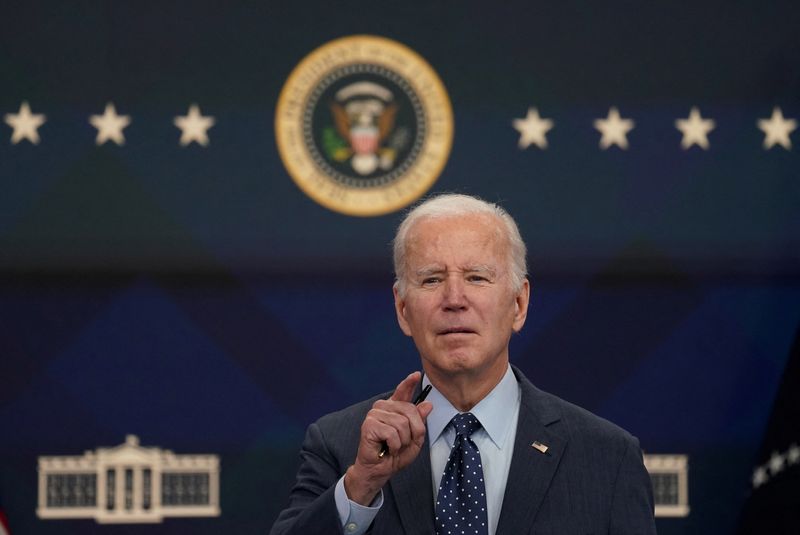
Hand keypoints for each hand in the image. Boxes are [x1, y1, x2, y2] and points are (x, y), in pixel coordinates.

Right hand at [344, 371, 432, 505]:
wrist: (379, 470)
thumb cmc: (395, 455)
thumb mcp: (414, 439)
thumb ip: (420, 421)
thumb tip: (427, 405)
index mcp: (394, 408)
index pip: (403, 391)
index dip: (409, 382)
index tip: (417, 375)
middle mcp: (383, 407)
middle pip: (410, 411)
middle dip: (413, 432)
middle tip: (403, 443)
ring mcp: (374, 414)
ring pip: (402, 423)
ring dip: (402, 441)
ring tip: (393, 446)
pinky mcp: (369, 424)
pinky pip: (392, 432)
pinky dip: (394, 445)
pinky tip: (386, 448)